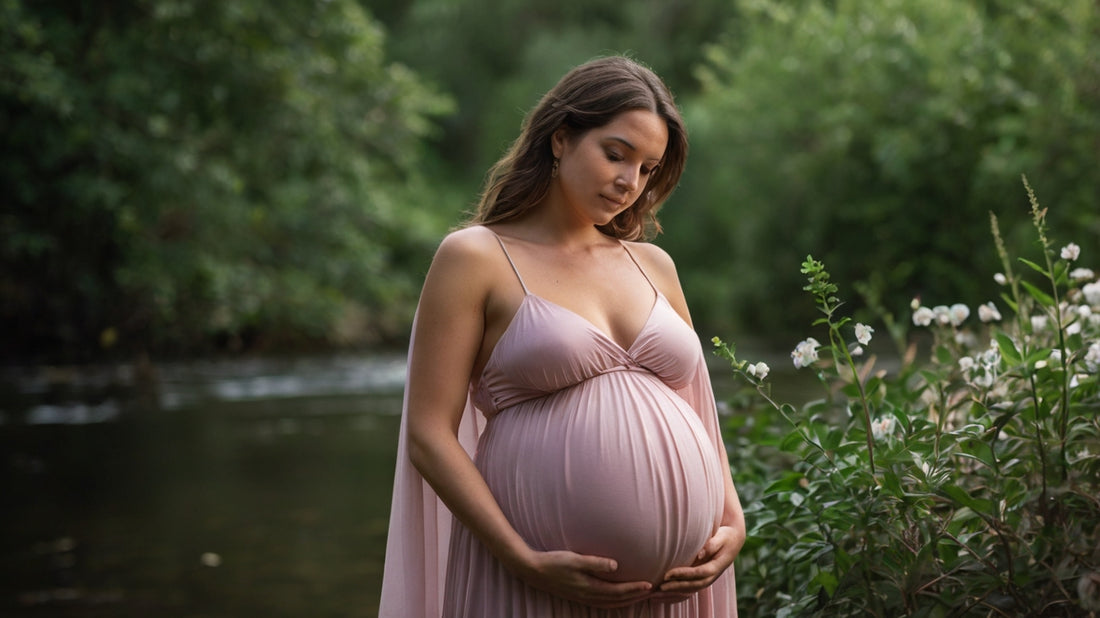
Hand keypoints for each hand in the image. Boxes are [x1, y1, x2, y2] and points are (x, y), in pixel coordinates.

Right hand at [516, 549, 653, 608]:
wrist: (534, 571)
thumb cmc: (554, 562)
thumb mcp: (575, 559)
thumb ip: (596, 562)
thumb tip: (616, 566)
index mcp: (589, 587)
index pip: (619, 591)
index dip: (635, 589)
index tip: (650, 585)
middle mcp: (588, 596)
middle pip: (618, 600)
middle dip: (636, 596)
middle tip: (652, 592)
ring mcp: (583, 598)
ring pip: (611, 604)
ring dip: (627, 600)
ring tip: (640, 596)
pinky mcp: (579, 596)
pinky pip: (602, 603)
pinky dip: (614, 603)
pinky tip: (617, 599)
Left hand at [658, 526, 743, 593]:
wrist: (734, 539)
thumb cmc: (726, 536)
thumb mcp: (722, 537)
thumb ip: (712, 545)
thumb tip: (700, 554)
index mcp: (716, 566)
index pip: (698, 573)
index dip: (683, 575)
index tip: (667, 574)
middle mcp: (712, 575)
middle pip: (694, 585)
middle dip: (677, 587)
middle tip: (660, 587)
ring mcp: (708, 578)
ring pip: (692, 589)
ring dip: (676, 592)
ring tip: (660, 592)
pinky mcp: (704, 577)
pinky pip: (691, 588)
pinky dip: (679, 592)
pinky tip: (667, 592)